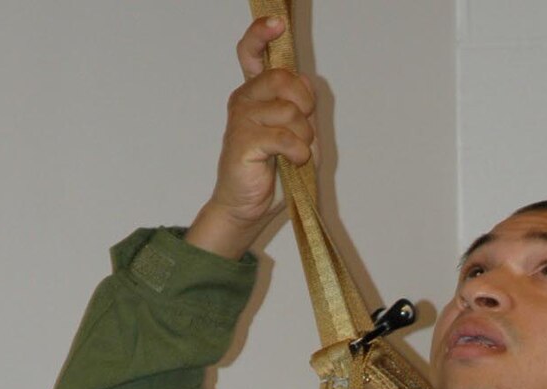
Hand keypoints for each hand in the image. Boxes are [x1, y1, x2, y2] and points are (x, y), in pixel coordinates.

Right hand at [186, 16, 317, 259]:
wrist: (248, 207)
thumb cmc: (274, 173)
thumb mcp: (300, 135)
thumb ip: (303, 109)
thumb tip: (306, 86)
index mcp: (255, 92)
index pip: (251, 52)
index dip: (261, 34)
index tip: (276, 23)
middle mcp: (244, 98)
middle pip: (283, 78)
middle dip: (305, 105)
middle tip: (304, 129)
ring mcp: (241, 118)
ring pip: (288, 110)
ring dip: (303, 136)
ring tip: (296, 154)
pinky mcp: (242, 141)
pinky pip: (284, 136)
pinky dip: (298, 151)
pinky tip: (294, 161)